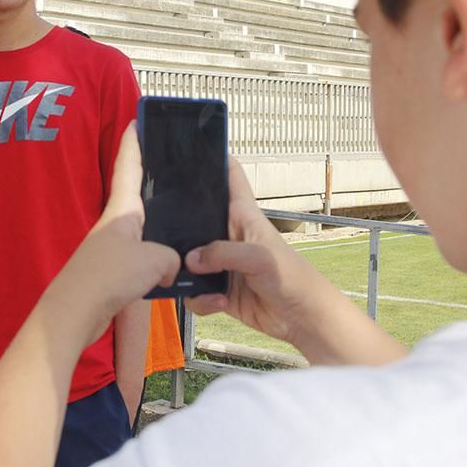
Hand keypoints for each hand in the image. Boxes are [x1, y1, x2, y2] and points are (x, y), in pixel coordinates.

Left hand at [41, 123, 180, 346]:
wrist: (75, 313)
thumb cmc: (107, 277)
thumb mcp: (153, 260)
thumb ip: (171, 257)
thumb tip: (171, 266)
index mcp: (122, 210)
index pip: (128, 165)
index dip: (133, 142)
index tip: (137, 120)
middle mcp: (116, 224)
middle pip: (137, 194)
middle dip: (152, 180)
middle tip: (172, 166)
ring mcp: (113, 248)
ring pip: (144, 229)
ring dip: (160, 225)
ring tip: (183, 219)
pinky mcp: (114, 271)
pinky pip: (143, 257)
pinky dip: (158, 258)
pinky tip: (173, 267)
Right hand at [183, 156, 320, 342]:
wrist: (301, 317)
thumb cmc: (292, 277)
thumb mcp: (259, 257)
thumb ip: (223, 254)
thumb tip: (190, 259)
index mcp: (242, 214)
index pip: (229, 176)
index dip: (214, 158)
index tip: (188, 149)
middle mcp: (227, 235)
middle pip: (195, 218)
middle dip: (177, 224)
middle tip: (164, 234)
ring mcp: (221, 262)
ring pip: (187, 259)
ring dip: (186, 272)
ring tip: (197, 281)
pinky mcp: (218, 288)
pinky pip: (195, 291)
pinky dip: (200, 299)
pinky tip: (217, 302)